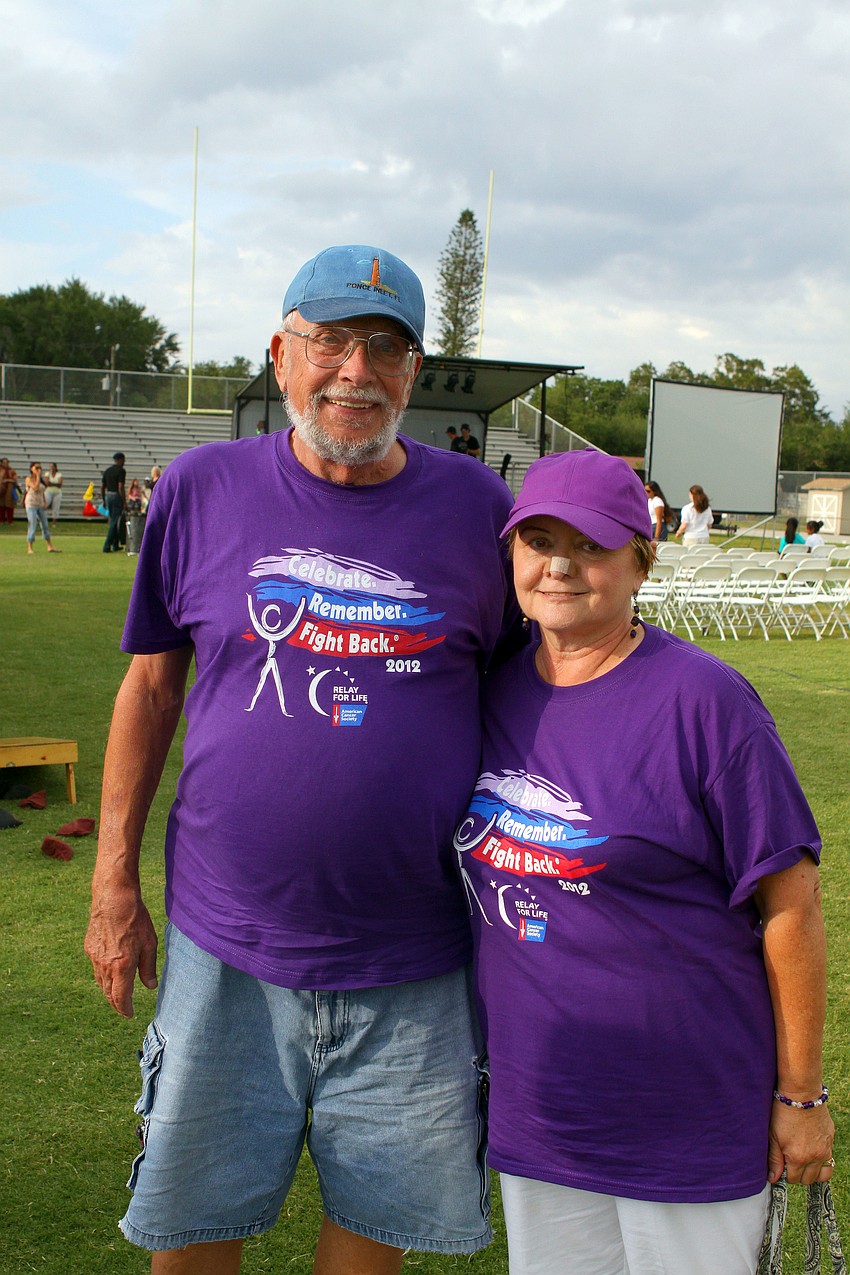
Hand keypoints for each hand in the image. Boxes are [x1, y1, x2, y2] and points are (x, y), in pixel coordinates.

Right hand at [84, 880, 157, 1017]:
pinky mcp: (89, 948)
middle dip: (116, 1003)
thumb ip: (148, 968)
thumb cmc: (136, 919)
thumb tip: (150, 986)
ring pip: (100, 982)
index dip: (125, 1009)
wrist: (113, 899)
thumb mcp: (149, 944)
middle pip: (108, 993)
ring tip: (117, 994)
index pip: (120, 998)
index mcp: (121, 967)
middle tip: (124, 1008)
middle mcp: (105, 966)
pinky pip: (95, 968)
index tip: (130, 1014)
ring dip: (109, 990)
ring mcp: (94, 957)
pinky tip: (109, 972)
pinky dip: (102, 976)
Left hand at [768, 1100, 834, 1184]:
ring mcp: (825, 1149)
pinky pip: (829, 1159)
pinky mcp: (830, 1140)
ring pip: (823, 1174)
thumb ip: (774, 1160)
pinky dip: (821, 1160)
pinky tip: (812, 1150)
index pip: (793, 1179)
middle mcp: (814, 1157)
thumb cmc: (784, 1113)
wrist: (801, 1094)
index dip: (786, 1174)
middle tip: (791, 1163)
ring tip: (804, 1162)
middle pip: (808, 1180)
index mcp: (798, 1158)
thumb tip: (773, 1179)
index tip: (782, 1166)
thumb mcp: (773, 1136)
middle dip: (799, 1175)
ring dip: (813, 1172)